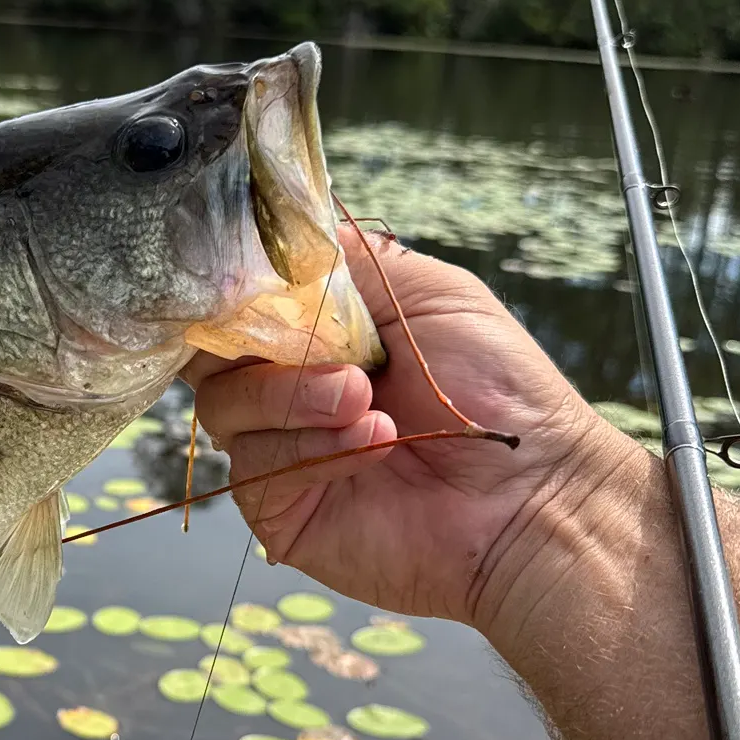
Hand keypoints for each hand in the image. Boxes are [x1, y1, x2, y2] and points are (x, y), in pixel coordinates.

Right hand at [183, 227, 644, 632]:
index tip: (246, 278)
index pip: (236, 302)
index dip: (230, 286)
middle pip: (207, 351)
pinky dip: (310, 447)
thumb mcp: (432, 293)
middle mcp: (286, 388)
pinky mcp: (277, 506)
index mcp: (316, 333)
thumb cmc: (497, 392)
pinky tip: (373, 444)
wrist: (532, 496)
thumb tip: (282, 233)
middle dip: (254, 340)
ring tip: (366, 402)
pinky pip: (253, 464)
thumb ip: (349, 261)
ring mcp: (278, 447)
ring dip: (295, 395)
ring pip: (223, 404)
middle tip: (322, 346)